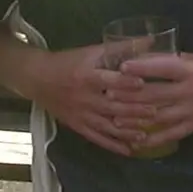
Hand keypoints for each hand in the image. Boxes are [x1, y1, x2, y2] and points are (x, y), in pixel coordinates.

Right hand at [34, 46, 157, 156]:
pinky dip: (112, 145)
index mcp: (86, 75)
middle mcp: (84, 97)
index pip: (107, 80)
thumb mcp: (92, 51)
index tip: (142, 84)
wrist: (38, 79)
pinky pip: (96, 138)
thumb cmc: (69, 62)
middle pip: (110, 106)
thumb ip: (122, 48)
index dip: (124, 82)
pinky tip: (128, 151)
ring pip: (106, 125)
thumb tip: (151, 40)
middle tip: (154, 113)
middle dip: (132, 110)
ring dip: (126, 131)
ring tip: (145, 136)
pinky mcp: (77, 126)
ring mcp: (81, 114)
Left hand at [117, 53, 192, 150]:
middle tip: (107, 96)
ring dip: (135, 119)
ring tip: (115, 119)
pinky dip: (153, 139)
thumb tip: (145, 59)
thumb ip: (173, 61)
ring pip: (159, 116)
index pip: (163, 67)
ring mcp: (192, 110)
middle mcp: (190, 90)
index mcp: (192, 69)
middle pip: (155, 94)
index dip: (142, 67)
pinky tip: (137, 141)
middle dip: (130, 96)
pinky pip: (171, 134)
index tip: (121, 68)